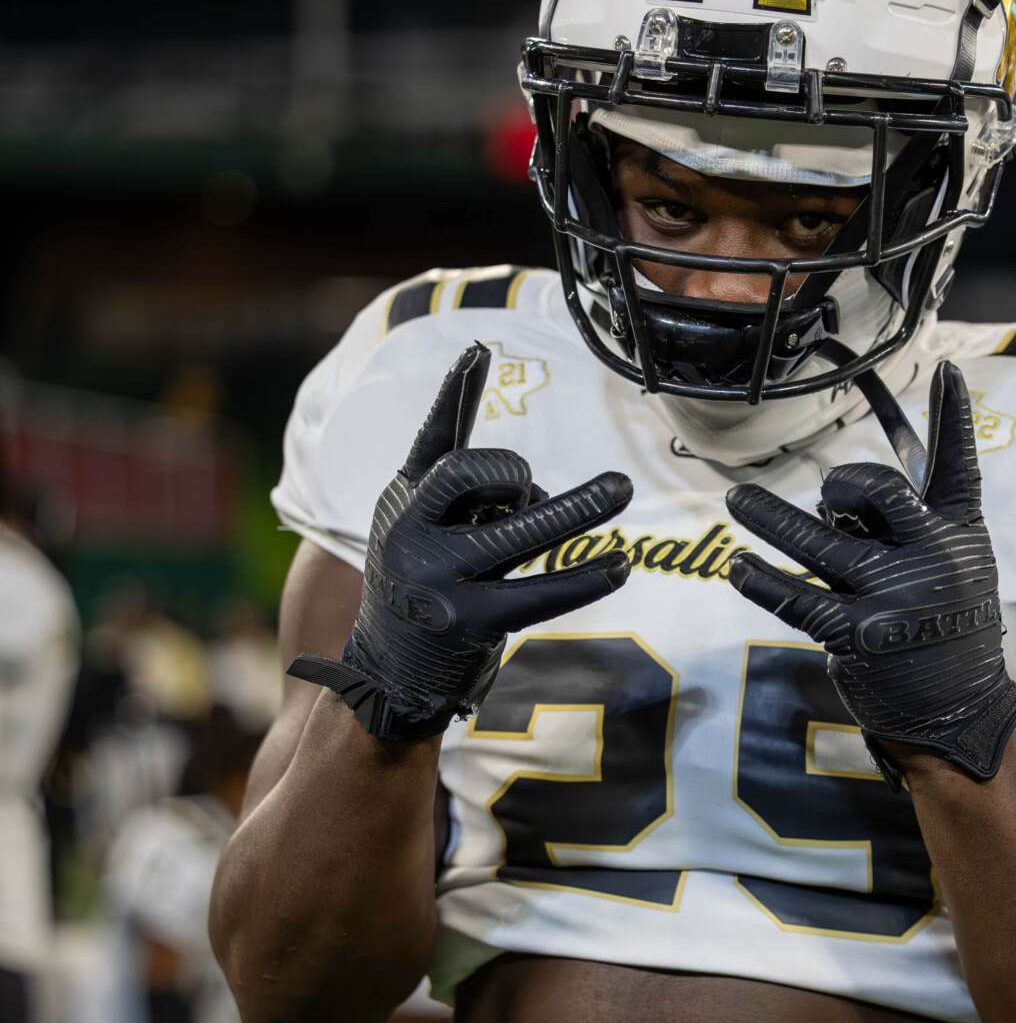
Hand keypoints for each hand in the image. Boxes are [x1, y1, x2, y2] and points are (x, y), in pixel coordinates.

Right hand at [291, 343, 632, 740]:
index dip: (452, 393)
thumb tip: (511, 445)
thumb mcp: (421, 527)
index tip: (477, 349)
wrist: (389, 674)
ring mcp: (437, 577)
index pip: (430, 438)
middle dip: (517, 473)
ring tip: (620, 490)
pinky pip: (540, 590)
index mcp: (402, 499)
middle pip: (473, 473)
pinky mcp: (470, 620)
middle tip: (548, 481)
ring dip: (576, 509)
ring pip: (518, 528)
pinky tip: (618, 566)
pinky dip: (584, 577)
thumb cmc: (421, 587)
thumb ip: (457, 484)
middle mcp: (411, 532)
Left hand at [725, 361, 1015, 783]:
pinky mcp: (855, 633)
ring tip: (735, 498)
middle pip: (878, 491)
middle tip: (827, 496)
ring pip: (817, 539)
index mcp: (958, 535)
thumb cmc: (945, 630)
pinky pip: (792, 596)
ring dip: (768, 518)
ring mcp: (891, 596)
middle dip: (844, 485)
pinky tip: (737, 565)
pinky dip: (758, 578)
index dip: (954, 417)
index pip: (959, 467)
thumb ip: (913, 526)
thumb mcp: (958, 569)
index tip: (950, 371)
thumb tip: (842, 490)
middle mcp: (929, 558)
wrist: (956, 712)